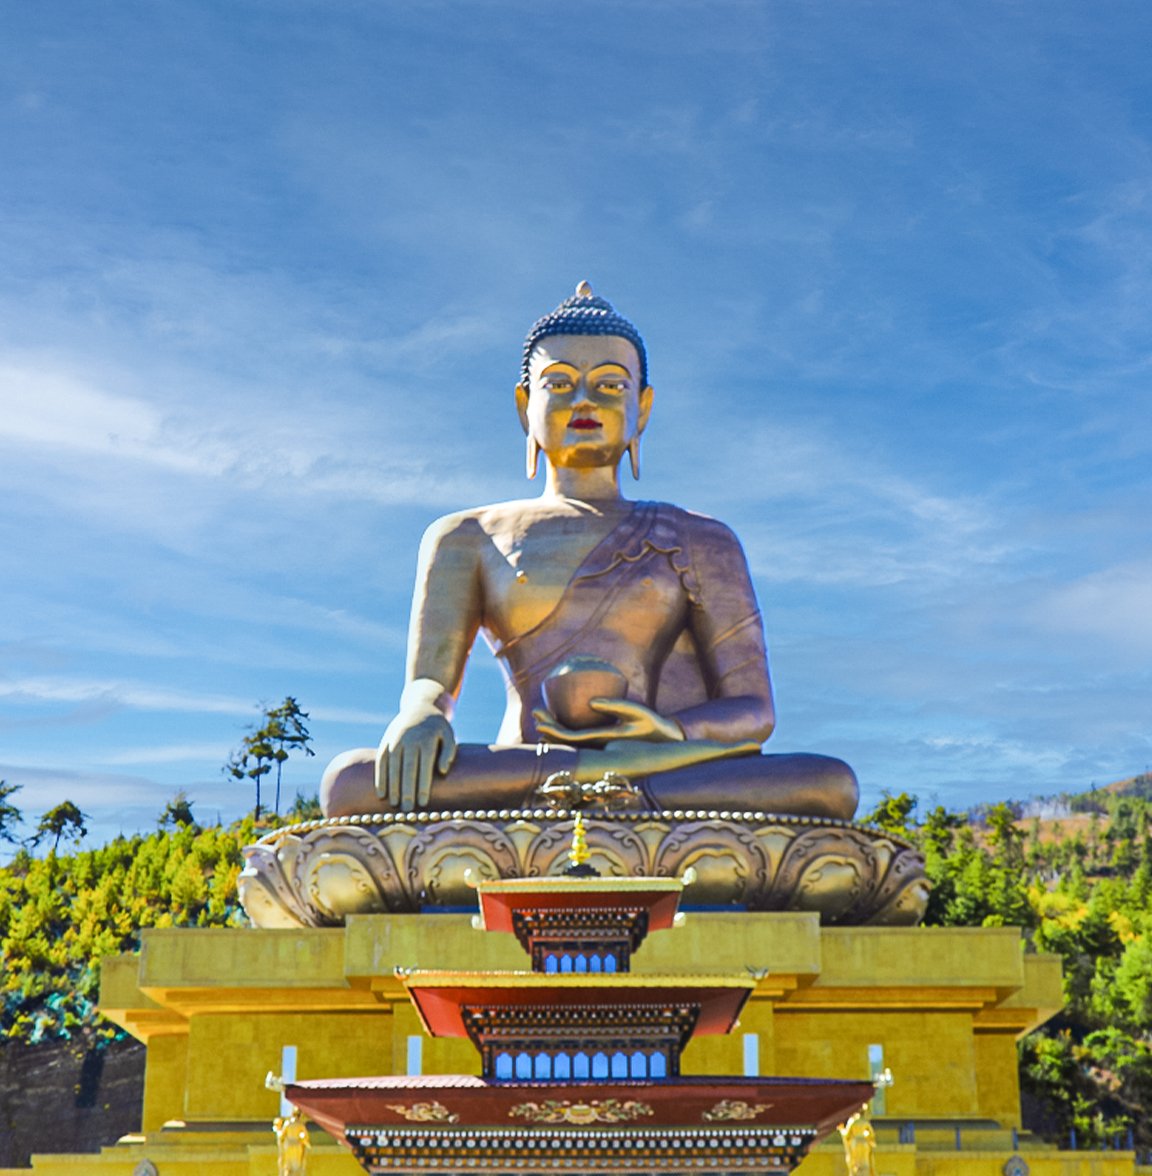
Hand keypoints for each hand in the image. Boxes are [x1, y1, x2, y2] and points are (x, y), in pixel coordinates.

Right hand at [375, 708, 456, 810]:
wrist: (419, 708)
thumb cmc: (437, 729)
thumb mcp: (449, 735)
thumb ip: (449, 752)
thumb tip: (442, 772)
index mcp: (427, 739)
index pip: (424, 765)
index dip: (423, 785)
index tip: (422, 803)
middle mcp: (409, 739)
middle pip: (407, 768)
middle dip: (407, 790)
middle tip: (408, 809)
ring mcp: (395, 740)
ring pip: (392, 766)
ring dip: (392, 787)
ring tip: (395, 804)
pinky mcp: (385, 742)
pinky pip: (380, 762)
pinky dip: (380, 778)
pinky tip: (381, 793)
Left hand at [532, 698, 684, 745]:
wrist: (666, 744)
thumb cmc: (653, 726)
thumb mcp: (637, 713)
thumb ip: (616, 706)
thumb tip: (591, 701)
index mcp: (602, 742)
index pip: (571, 738)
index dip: (553, 730)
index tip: (540, 718)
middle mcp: (597, 747)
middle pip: (565, 741)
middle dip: (548, 728)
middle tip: (535, 711)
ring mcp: (599, 745)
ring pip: (570, 740)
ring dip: (555, 728)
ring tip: (542, 714)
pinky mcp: (603, 741)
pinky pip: (580, 736)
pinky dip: (566, 728)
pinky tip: (560, 717)